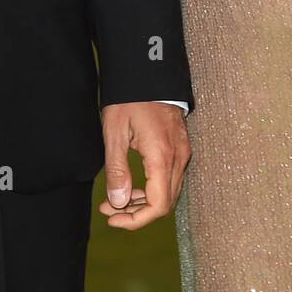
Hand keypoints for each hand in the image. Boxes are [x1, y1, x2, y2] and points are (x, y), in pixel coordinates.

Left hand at [98, 101, 189, 229]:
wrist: (147, 72)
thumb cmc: (129, 97)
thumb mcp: (114, 131)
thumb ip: (117, 169)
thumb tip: (118, 202)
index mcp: (162, 156)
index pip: (158, 205)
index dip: (136, 219)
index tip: (113, 218)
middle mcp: (178, 156)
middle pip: (165, 202)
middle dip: (136, 212)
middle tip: (109, 208)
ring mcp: (182, 151)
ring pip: (168, 191)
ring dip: (143, 201)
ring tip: (116, 198)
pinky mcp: (180, 145)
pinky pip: (170, 177)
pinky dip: (153, 188)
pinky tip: (133, 184)